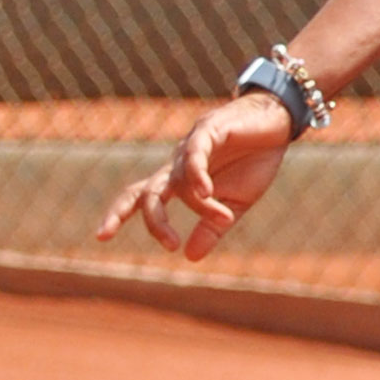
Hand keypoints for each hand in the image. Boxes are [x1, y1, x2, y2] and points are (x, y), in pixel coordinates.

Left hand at [94, 94, 293, 262]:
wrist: (278, 123)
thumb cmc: (253, 160)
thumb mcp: (234, 204)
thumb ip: (211, 228)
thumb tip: (189, 256)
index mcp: (180, 181)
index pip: (141, 198)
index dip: (119, 214)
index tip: (100, 236)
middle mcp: (177, 164)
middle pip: (147, 191)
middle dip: (147, 217)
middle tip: (169, 244)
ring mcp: (190, 146)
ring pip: (177, 180)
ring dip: (199, 204)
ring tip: (222, 216)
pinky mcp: (209, 130)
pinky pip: (194, 154)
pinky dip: (198, 174)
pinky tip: (207, 191)